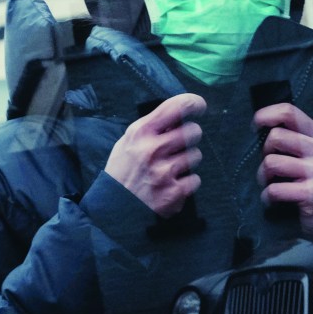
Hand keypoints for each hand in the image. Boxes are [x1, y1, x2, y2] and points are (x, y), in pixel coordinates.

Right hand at [105, 94, 205, 216]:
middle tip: (179, 145)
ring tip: (170, 168)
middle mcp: (153, 150)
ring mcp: (164, 172)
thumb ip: (152, 127)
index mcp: (141, 132)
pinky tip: (172, 184)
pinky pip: (195, 179)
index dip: (194, 103)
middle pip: (193, 131)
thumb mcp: (128, 141)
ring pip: (196, 155)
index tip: (199, 106)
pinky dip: (187, 182)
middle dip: (190, 136)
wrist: (113, 210)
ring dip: (188, 161)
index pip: (177, 107)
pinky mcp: (173, 193)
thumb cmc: (123, 172)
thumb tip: (179, 117)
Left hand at [254, 103, 312, 236]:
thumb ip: (295, 137)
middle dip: (265, 153)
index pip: (289, 112)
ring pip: (271, 162)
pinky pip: (274, 189)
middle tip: (270, 168)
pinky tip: (273, 200)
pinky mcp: (311, 193)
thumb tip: (263, 127)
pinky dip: (267, 197)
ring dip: (263, 176)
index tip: (255, 126)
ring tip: (269, 184)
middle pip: (276, 137)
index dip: (266, 115)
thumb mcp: (312, 153)